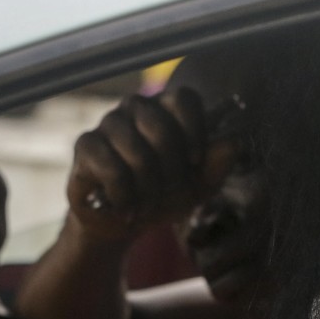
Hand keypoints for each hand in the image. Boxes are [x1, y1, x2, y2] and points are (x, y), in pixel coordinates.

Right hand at [67, 88, 236, 241]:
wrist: (127, 220)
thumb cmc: (165, 194)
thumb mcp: (200, 184)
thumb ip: (218, 164)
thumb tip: (233, 143)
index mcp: (168, 110)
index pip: (185, 98)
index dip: (195, 130)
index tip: (196, 161)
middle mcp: (137, 108)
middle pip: (161, 127)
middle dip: (172, 169)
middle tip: (172, 190)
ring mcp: (109, 123)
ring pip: (136, 151)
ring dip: (149, 187)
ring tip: (149, 204)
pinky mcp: (86, 145)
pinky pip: (110, 167)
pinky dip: (124, 195)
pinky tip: (127, 208)